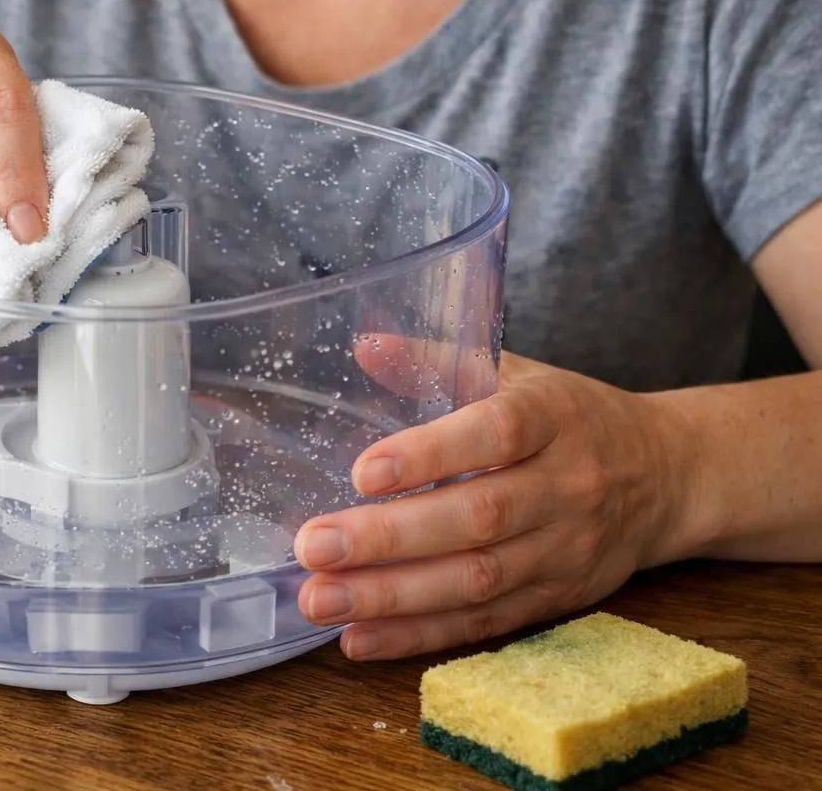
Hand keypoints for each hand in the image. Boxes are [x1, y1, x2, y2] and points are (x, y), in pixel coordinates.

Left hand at [293, 347, 685, 659]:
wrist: (669, 477)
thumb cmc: (572, 418)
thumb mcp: (517, 373)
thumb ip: (438, 359)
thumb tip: (363, 344)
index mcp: (553, 417)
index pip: (494, 434)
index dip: (430, 454)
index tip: (362, 471)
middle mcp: (565, 486)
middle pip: (478, 518)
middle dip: (389, 539)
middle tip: (314, 547)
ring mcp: (565, 550)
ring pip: (478, 581)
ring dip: (392, 597)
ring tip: (321, 598)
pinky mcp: (557, 599)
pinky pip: (484, 624)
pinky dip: (419, 636)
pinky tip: (359, 638)